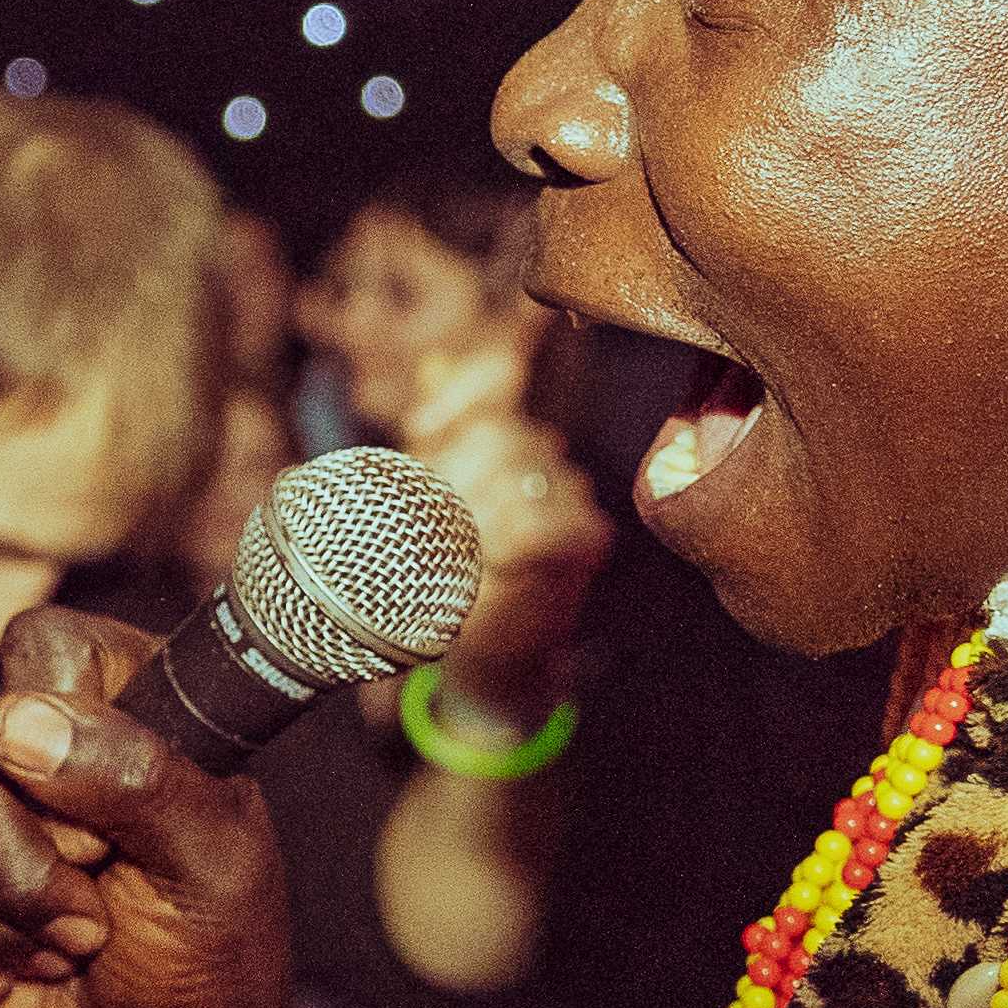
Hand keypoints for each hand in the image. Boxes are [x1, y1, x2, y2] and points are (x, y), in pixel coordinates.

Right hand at [0, 607, 299, 1007]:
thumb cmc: (212, 959)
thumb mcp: (211, 866)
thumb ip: (137, 779)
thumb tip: (15, 724)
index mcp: (127, 704)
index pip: (44, 648)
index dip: (58, 735)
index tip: (104, 827)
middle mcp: (41, 738)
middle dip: (19, 866)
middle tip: (91, 923)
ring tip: (59, 955)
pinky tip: (3, 971)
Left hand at [390, 333, 611, 713]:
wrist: (484, 645)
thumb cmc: (447, 571)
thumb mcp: (424, 500)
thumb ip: (433, 437)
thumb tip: (435, 363)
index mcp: (501, 436)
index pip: (498, 375)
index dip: (461, 391)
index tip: (421, 428)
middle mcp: (544, 455)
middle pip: (498, 433)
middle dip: (453, 477)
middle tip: (433, 524)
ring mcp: (571, 493)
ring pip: (519, 476)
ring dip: (475, 517)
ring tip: (461, 553)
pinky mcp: (586, 537)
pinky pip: (539, 523)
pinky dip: (505, 545)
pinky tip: (496, 564)